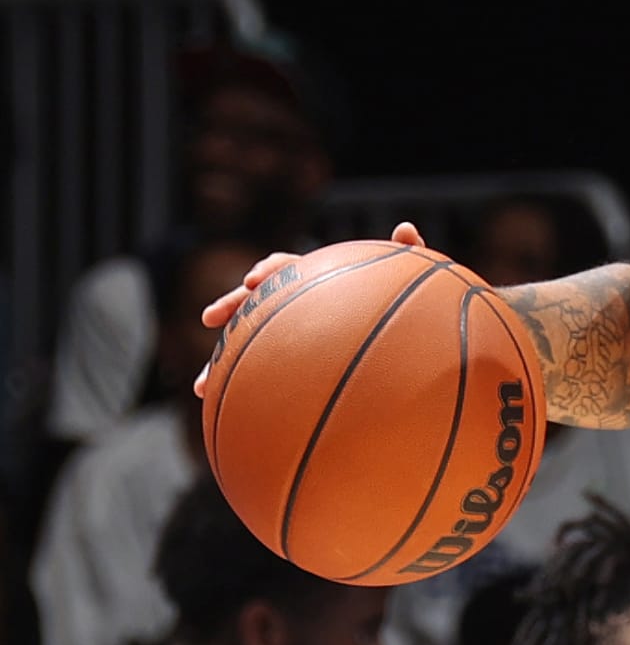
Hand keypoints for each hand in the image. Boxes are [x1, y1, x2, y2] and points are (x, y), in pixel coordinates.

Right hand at [196, 223, 425, 393]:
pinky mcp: (295, 367)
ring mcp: (294, 337)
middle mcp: (300, 306)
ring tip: (204, 387)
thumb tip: (404, 227)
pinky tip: (232, 416)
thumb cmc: (410, 313)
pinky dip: (247, 393)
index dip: (269, 271)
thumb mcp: (410, 285)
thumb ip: (408, 256)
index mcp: (322, 281)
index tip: (254, 281)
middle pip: (255, 302)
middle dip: (230, 308)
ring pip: (252, 345)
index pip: (287, 268)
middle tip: (209, 319)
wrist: (408, 349)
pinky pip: (266, 378)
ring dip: (224, 362)